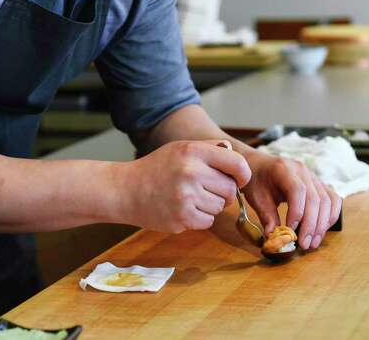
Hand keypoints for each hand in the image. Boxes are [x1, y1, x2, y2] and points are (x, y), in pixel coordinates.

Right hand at [120, 140, 251, 233]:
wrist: (125, 190)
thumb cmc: (156, 168)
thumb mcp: (181, 148)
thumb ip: (210, 149)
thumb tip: (235, 155)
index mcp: (193, 151)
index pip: (237, 163)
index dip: (242, 174)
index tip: (239, 179)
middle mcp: (191, 172)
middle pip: (230, 189)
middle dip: (223, 192)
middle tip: (205, 189)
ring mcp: (187, 196)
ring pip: (220, 207)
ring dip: (210, 206)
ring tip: (189, 198)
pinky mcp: (182, 217)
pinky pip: (208, 221)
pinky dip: (200, 218)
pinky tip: (183, 209)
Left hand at [241, 150, 341, 250]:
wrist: (259, 166)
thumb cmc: (256, 180)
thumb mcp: (256, 197)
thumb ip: (266, 216)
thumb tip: (274, 237)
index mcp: (284, 169)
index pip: (297, 190)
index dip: (297, 213)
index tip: (290, 231)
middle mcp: (302, 170)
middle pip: (315, 198)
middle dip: (311, 225)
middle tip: (304, 244)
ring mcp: (313, 177)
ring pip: (327, 201)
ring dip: (322, 224)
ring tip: (312, 242)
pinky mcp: (319, 184)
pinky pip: (332, 199)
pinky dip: (330, 216)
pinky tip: (322, 230)